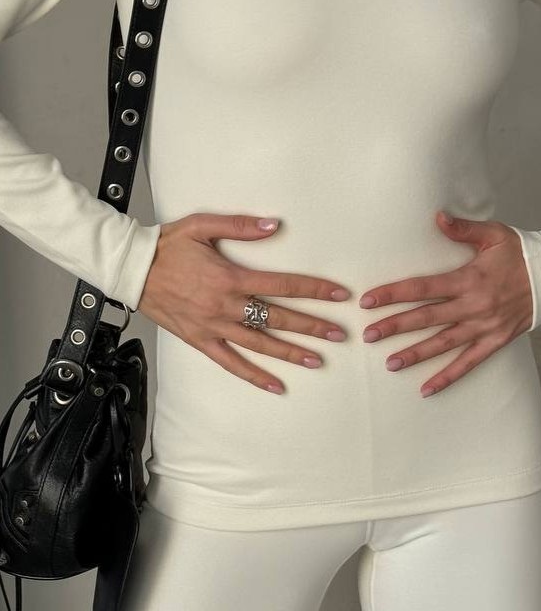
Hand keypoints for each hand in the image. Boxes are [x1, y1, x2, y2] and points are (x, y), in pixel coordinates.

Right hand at [137, 212, 350, 393]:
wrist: (130, 269)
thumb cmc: (166, 245)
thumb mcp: (201, 225)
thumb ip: (240, 225)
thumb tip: (273, 225)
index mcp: (230, 277)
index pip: (283, 284)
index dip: (314, 289)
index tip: (339, 294)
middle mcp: (225, 305)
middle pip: (278, 318)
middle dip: (312, 325)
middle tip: (340, 333)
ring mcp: (213, 326)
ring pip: (260, 344)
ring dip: (290, 353)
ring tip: (317, 359)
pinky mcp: (200, 340)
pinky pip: (231, 363)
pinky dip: (253, 376)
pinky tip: (275, 385)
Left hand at [359, 211, 532, 397]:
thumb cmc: (521, 253)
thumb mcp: (493, 234)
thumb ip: (463, 229)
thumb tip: (437, 217)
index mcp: (470, 279)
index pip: (423, 287)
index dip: (394, 294)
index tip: (369, 300)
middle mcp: (475, 306)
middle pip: (427, 318)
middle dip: (395, 326)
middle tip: (369, 335)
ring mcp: (485, 327)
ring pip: (444, 344)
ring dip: (416, 354)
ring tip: (390, 363)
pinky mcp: (495, 341)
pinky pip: (469, 363)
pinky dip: (448, 377)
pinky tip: (427, 389)